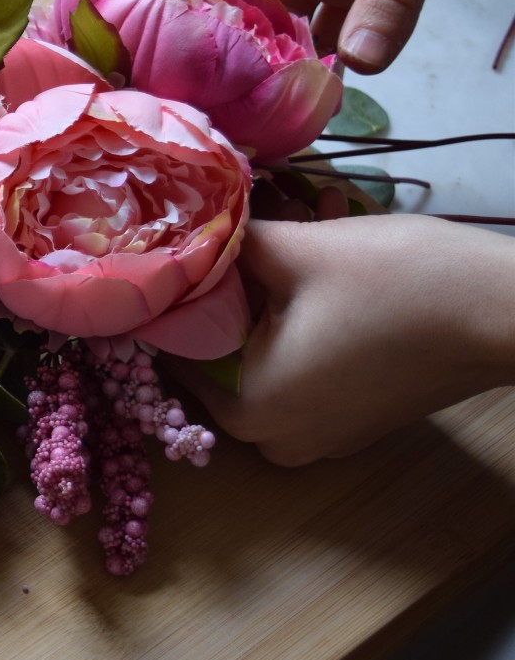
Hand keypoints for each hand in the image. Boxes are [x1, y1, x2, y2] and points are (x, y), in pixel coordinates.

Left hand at [169, 216, 514, 465]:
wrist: (506, 313)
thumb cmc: (394, 284)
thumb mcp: (294, 250)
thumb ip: (225, 247)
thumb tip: (187, 234)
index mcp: (245, 411)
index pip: (177, 346)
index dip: (177, 288)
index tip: (181, 240)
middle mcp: (273, 439)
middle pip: (223, 345)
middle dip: (236, 278)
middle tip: (247, 223)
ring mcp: (319, 435)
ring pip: (267, 345)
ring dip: (275, 284)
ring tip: (295, 220)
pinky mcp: (354, 417)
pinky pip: (305, 360)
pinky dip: (306, 311)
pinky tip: (323, 250)